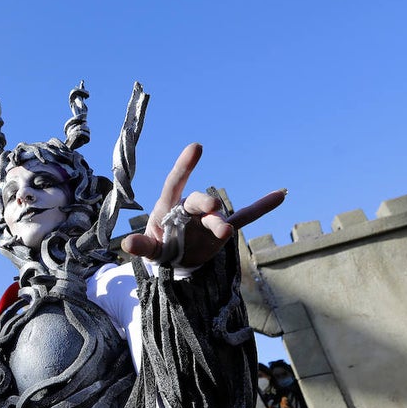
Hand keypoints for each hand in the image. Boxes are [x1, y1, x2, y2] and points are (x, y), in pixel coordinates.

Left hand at [120, 143, 285, 266]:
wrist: (178, 259)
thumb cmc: (160, 246)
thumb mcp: (149, 248)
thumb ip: (141, 246)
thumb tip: (126, 245)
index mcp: (168, 207)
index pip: (174, 183)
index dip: (184, 167)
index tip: (197, 147)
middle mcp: (190, 208)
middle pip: (197, 201)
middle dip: (205, 203)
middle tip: (212, 207)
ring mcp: (208, 219)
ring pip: (218, 217)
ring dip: (221, 223)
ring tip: (225, 232)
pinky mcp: (223, 231)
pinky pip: (245, 217)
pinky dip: (261, 207)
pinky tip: (280, 194)